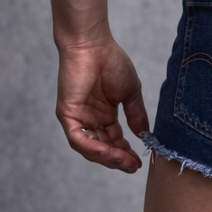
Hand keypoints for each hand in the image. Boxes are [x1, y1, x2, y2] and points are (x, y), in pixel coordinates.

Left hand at [56, 37, 149, 172]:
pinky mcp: (67, 114)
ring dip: (107, 157)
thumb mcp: (130, 93)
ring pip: (90, 148)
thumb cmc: (112, 62)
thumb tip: (143, 136)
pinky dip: (92, 147)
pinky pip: (78, 138)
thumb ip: (136, 115)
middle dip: (118, 159)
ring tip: (124, 161)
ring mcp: (77, 118)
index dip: (126, 153)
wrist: (93, 44)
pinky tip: (108, 151)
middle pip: (102, 148)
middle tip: (132, 166)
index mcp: (104, 115)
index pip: (114, 141)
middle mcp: (90, 119)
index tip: (139, 161)